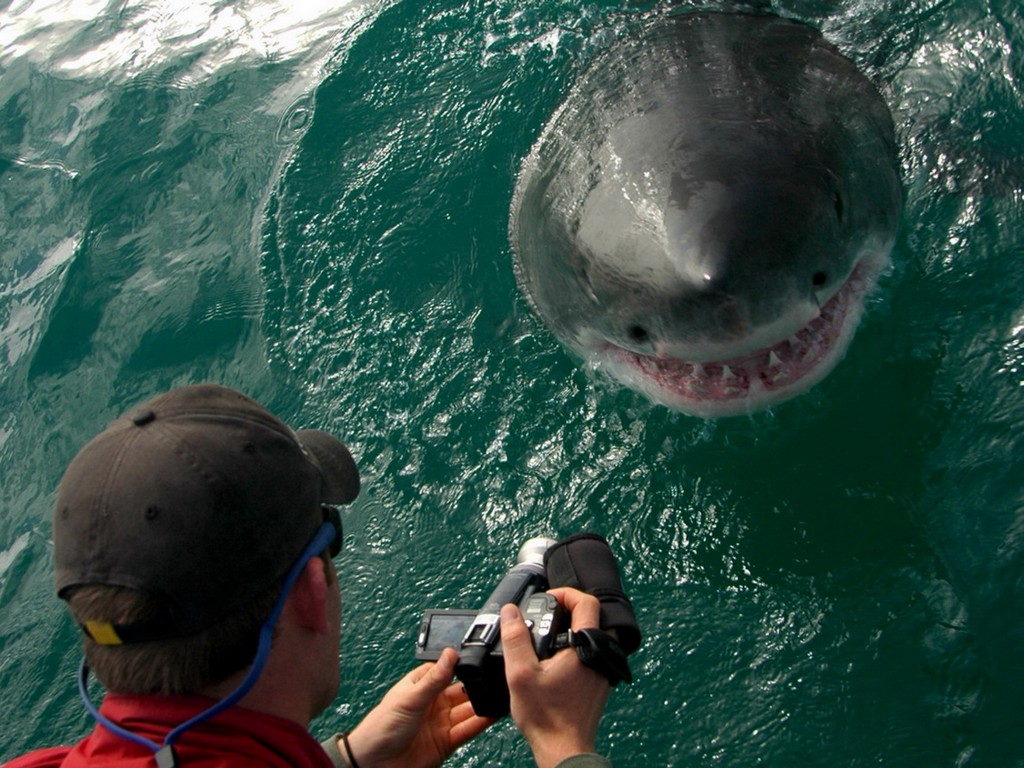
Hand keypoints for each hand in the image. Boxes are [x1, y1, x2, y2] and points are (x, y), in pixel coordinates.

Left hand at [343, 648, 493, 767]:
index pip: (447, 670)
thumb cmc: (381, 727)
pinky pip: (468, 730)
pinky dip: (481, 722)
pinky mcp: (446, 742)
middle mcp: (432, 703)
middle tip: (495, 677)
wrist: (375, 765)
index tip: (480, 657)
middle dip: (477, 685)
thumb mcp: (410, 698)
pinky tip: (493, 714)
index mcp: (420, 686)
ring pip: (467, 710)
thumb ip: (434, 678)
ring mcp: (440, 723)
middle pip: (461, 690)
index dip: (462, 665)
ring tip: (499, 694)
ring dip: (482, 704)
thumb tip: (450, 653)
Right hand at [501, 587, 611, 767]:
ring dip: (572, 629)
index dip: (565, 593)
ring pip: (593, 635)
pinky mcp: (600, 683)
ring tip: (547, 636)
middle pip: (593, 616)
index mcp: (586, 648)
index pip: (587, 602)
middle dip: (569, 609)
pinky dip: (576, 647)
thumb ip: (515, 638)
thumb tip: (510, 612)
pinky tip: (554, 660)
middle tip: (546, 614)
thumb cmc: (546, 717)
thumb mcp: (520, 673)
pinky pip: (592, 652)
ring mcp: (603, 670)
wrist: (563, 749)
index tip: (546, 599)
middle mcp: (600, 656)